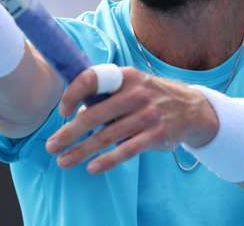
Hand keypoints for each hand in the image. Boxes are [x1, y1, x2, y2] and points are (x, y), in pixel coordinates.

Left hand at [44, 67, 218, 173]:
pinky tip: (92, 167)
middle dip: (69, 132)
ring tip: (64, 161)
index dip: (73, 94)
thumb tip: (76, 115)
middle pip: (94, 114)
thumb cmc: (151, 97)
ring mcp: (147, 115)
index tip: (62, 111)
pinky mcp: (156, 134)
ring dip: (82, 150)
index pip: (92, 79)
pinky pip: (127, 150)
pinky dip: (108, 160)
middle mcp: (135, 93)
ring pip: (107, 136)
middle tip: (51, 146)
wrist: (192, 109)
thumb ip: (107, 96)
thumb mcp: (132, 86)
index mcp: (125, 76)